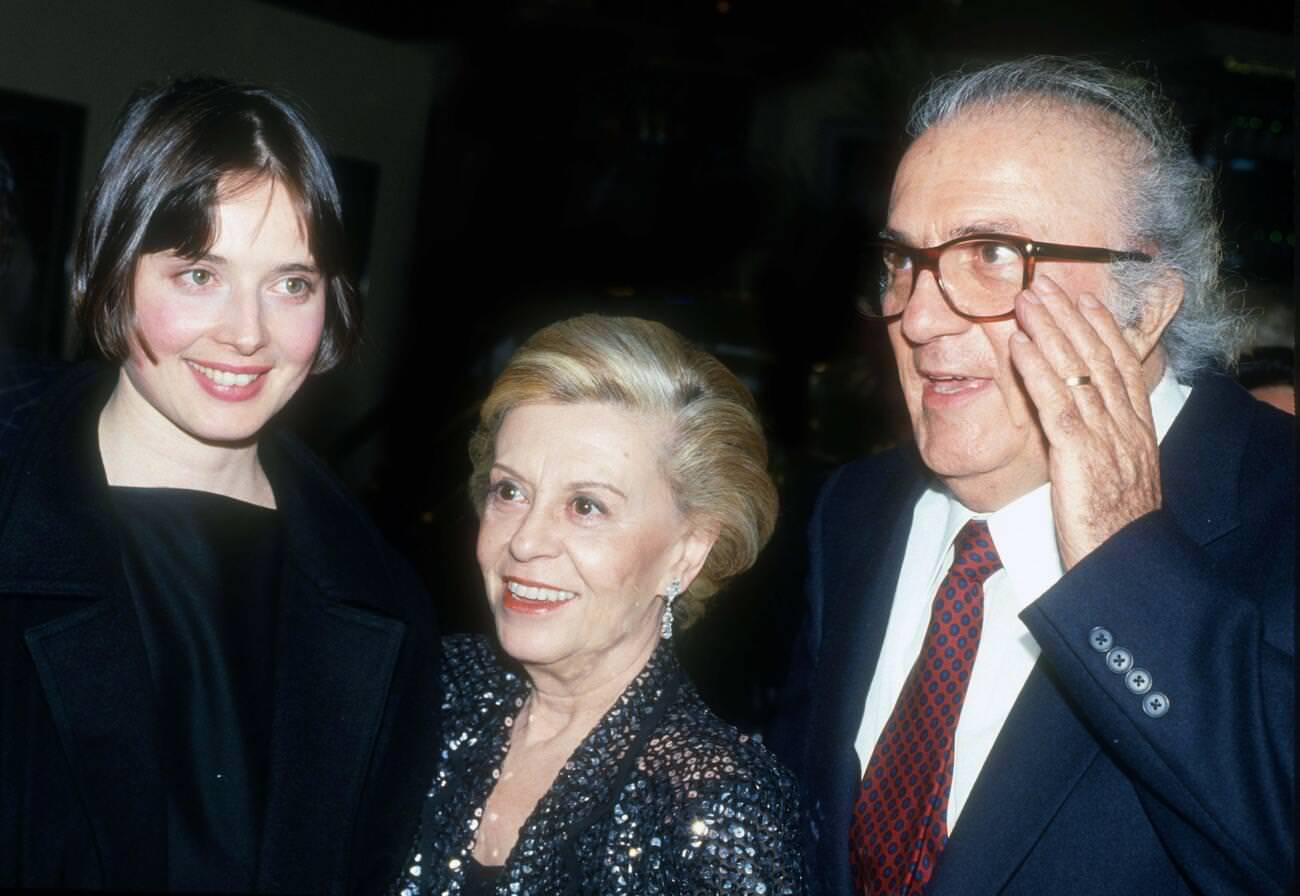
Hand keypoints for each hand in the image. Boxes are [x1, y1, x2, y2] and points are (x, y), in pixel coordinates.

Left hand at [1008, 275, 1160, 568]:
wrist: (1125, 567)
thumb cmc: (1115, 533)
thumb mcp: (1118, 482)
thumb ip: (1105, 451)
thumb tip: (1084, 435)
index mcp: (1137, 431)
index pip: (1122, 367)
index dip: (1104, 330)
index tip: (1086, 301)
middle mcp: (1125, 427)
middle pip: (1098, 358)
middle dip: (1070, 317)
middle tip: (1046, 283)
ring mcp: (1104, 438)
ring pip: (1076, 372)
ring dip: (1049, 331)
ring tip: (1026, 299)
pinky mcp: (1079, 455)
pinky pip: (1055, 403)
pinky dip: (1037, 370)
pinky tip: (1020, 345)